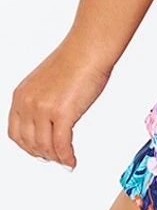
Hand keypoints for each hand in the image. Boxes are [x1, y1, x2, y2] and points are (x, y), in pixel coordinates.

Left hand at [7, 35, 112, 168]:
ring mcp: (43, 109)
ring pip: (45, 147)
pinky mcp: (62, 114)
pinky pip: (61, 145)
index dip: (27, 146)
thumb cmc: (75, 59)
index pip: (16, 132)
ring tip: (65, 160)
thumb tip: (48, 124)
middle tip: (54, 158)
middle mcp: (28, 103)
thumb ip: (41, 101)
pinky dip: (66, 157)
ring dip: (55, 157)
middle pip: (30, 143)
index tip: (38, 151)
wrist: (89, 49)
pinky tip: (71, 159)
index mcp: (21, 95)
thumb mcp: (45, 82)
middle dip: (43, 154)